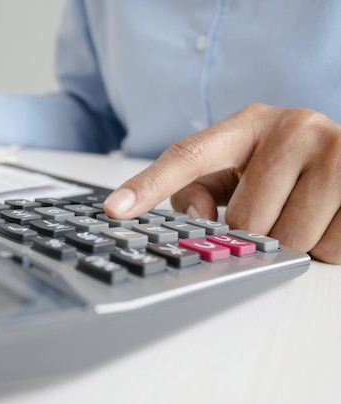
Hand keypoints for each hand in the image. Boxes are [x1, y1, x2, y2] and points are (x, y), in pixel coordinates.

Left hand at [103, 104, 340, 263]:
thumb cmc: (282, 163)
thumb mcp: (234, 169)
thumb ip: (197, 190)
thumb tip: (197, 221)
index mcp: (247, 125)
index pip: (187, 157)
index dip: (148, 185)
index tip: (116, 209)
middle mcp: (292, 127)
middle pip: (245, 220)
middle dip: (256, 231)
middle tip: (273, 210)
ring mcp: (335, 149)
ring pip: (290, 237)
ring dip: (293, 241)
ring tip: (301, 211)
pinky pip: (331, 244)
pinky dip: (326, 245)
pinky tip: (328, 217)